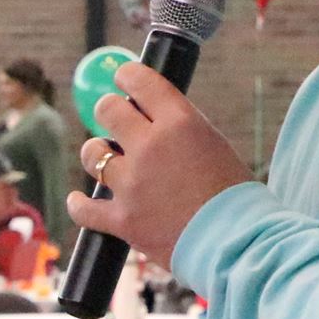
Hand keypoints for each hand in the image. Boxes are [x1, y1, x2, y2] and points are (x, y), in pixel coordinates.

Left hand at [68, 61, 252, 264]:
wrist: (238, 242)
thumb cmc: (234, 195)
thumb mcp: (213, 145)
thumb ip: (180, 129)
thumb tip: (151, 118)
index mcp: (180, 123)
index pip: (141, 82)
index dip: (127, 75)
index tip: (122, 77)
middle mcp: (150, 147)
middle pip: (108, 110)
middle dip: (109, 110)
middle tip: (114, 119)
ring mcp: (132, 183)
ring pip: (92, 153)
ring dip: (97, 155)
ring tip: (106, 161)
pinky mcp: (122, 219)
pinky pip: (84, 208)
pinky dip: (79, 205)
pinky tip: (79, 201)